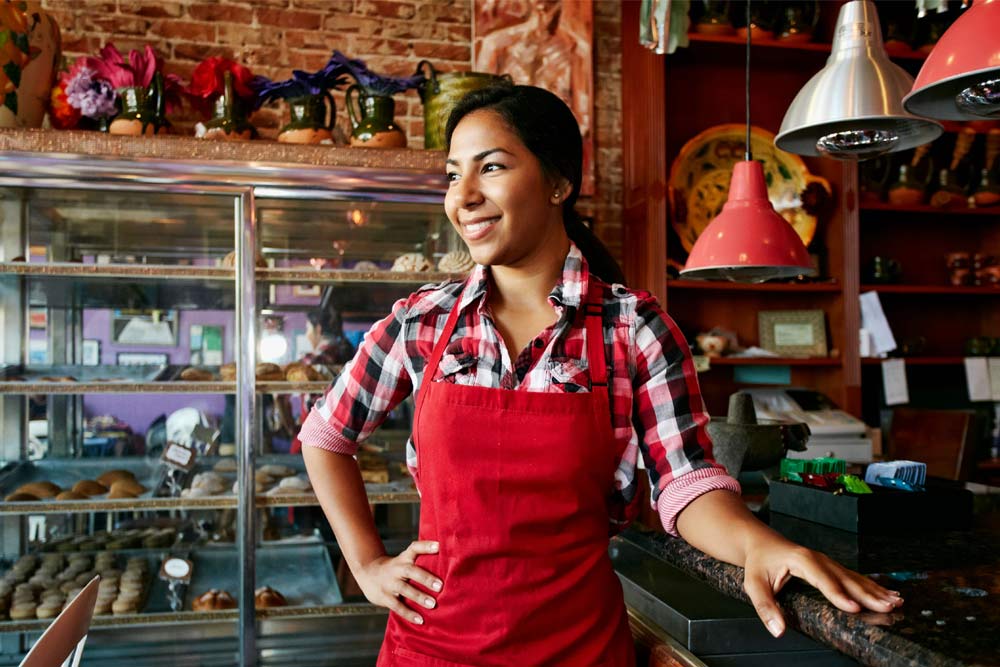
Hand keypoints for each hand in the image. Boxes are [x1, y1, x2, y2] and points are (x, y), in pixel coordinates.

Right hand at [355, 540, 442, 625]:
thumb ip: (421, 561)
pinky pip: (397, 606)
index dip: (426, 546)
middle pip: (410, 570)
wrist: (367, 573)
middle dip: (425, 578)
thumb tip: (450, 566)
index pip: (414, 548)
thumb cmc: (396, 568)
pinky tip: (420, 620)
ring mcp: (389, 583)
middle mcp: (397, 569)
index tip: (439, 546)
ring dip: (419, 597)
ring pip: (404, 589)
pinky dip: (409, 614)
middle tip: (440, 586)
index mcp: (403, 558)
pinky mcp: (384, 597)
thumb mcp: (404, 560)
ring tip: (433, 604)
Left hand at [742, 537, 902, 637]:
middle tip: (888, 607)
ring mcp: (826, 562)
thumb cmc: (758, 562)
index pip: (823, 580)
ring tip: (896, 602)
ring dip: (876, 590)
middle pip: (846, 579)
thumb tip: (777, 630)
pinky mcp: (830, 567)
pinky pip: (853, 577)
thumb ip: (765, 607)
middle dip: (868, 594)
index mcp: (802, 560)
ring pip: (854, 578)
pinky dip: (871, 586)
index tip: (854, 608)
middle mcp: (819, 559)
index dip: (839, 594)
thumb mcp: (754, 584)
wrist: (759, 542)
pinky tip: (887, 594)